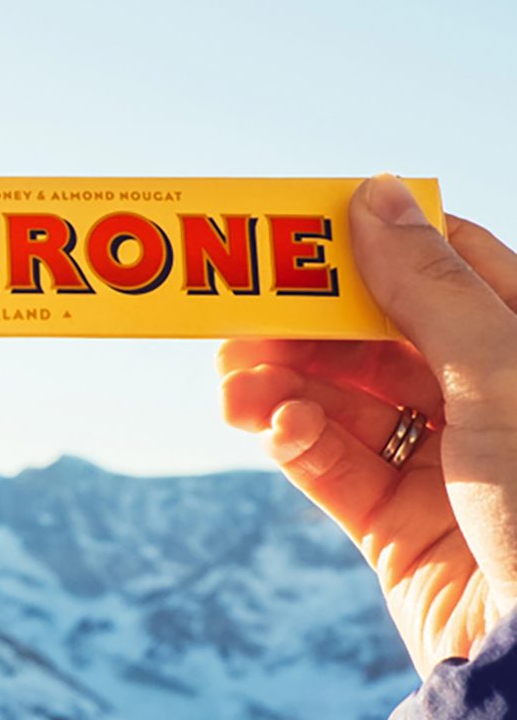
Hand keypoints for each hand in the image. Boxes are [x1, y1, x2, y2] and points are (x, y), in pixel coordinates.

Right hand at [218, 175, 516, 678]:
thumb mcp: (496, 374)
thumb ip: (426, 287)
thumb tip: (375, 192)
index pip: (443, 271)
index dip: (371, 247)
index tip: (301, 233)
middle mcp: (486, 404)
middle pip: (376, 339)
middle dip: (304, 328)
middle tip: (235, 317)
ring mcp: (440, 467)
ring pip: (342, 403)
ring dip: (281, 386)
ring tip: (229, 383)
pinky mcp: (395, 527)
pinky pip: (333, 467)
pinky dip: (297, 442)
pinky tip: (274, 427)